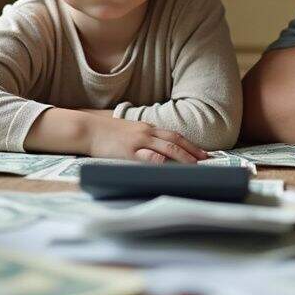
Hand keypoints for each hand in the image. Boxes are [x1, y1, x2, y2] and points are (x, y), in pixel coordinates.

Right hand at [82, 114, 208, 163]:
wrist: (87, 129)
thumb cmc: (108, 133)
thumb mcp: (130, 132)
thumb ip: (145, 140)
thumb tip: (159, 151)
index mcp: (148, 129)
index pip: (174, 136)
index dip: (190, 145)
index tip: (202, 153)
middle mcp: (146, 133)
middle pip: (175, 141)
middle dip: (192, 151)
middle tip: (206, 160)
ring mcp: (137, 142)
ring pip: (165, 148)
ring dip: (182, 156)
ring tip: (194, 165)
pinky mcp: (127, 152)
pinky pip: (145, 155)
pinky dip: (158, 160)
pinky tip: (168, 165)